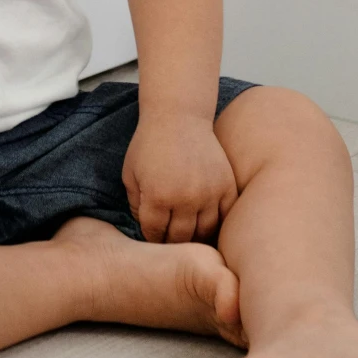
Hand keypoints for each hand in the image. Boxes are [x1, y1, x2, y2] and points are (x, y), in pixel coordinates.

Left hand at [124, 108, 237, 242]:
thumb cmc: (150, 144)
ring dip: (195, 237)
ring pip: (205, 232)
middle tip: (169, 240)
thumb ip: (134, 204)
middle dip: (171, 242)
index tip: (152, 236)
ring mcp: (209, 193)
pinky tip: (208, 223)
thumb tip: (146, 227)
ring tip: (188, 235)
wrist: (179, 116)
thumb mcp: (130, 173)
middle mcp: (185, 198)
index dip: (151, 237)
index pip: (154, 232)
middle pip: (180, 238)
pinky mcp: (226, 186)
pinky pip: (226, 217)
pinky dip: (218, 225)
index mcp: (158, 195)